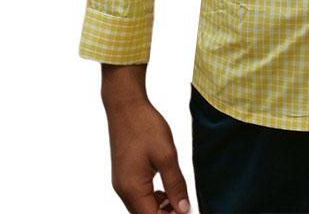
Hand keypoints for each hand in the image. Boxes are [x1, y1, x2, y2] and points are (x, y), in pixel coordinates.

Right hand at [104, 96, 191, 213]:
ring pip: (142, 208)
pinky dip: (153, 198)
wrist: (126, 106)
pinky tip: (166, 189)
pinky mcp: (124, 176)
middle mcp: (123, 191)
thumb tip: (183, 209)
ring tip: (178, 197)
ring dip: (160, 208)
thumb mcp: (167, 155)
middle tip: (184, 205)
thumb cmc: (145, 126)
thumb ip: (176, 184)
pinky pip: (138, 196)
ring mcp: (122, 183)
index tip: (186, 210)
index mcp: (132, 189)